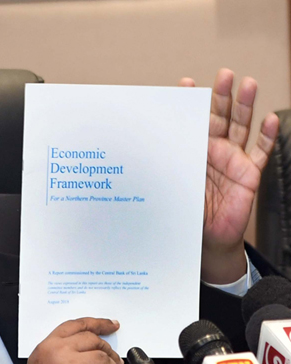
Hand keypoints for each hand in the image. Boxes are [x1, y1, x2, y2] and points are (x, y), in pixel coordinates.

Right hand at [13, 318, 123, 363]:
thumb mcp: (41, 363)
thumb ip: (60, 351)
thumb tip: (87, 348)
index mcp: (50, 345)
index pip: (78, 325)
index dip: (99, 324)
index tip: (111, 325)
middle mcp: (61, 352)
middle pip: (94, 341)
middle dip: (109, 352)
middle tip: (116, 361)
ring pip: (104, 360)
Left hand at [180, 69, 279, 283]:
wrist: (207, 236)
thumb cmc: (187, 210)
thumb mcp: (173, 186)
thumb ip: (168, 169)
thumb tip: (145, 153)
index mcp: (192, 150)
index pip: (191, 121)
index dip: (190, 103)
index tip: (185, 84)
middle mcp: (214, 150)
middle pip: (220, 116)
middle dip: (222, 96)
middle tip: (223, 75)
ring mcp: (233, 159)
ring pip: (241, 127)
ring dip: (245, 106)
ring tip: (248, 84)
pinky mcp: (249, 173)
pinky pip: (260, 152)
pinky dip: (267, 136)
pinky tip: (271, 119)